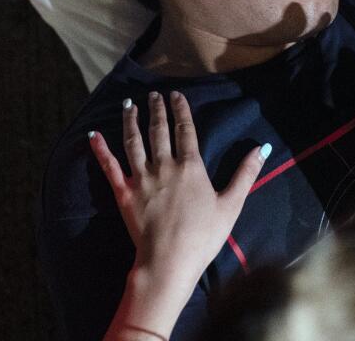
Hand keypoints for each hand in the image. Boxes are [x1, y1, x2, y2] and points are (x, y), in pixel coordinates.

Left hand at [90, 91, 266, 285]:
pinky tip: (93, 135)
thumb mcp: (231, 205)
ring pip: (133, 141)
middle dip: (156, 109)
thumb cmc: (203, 236)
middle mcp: (163, 165)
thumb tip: (262, 148)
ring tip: (128, 105)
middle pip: (159, 130)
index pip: (185, 130)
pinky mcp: (123, 192)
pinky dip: (100, 150)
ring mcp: (141, 178)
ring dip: (130, 121)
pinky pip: (109, 166)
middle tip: (153, 94)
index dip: (180, 110)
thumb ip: (245, 174)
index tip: (176, 94)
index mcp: (190, 167)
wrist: (170, 260)